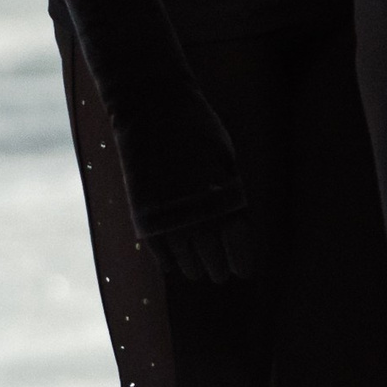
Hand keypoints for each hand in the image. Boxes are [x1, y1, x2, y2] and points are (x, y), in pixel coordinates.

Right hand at [112, 80, 251, 273]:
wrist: (154, 111)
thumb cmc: (198, 130)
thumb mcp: (226, 159)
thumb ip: (231, 193)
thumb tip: (236, 224)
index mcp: (226, 197)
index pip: (238, 244)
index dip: (241, 261)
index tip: (244, 271)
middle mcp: (198, 212)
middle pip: (212, 257)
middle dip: (219, 267)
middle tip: (222, 274)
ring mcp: (168, 216)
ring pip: (185, 260)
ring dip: (195, 267)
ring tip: (200, 271)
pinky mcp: (143, 215)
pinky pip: (158, 251)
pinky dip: (168, 260)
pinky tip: (174, 264)